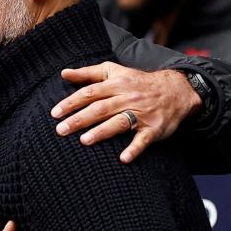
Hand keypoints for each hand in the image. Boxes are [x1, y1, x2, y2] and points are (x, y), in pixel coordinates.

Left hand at [51, 63, 200, 163]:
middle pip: (100, 109)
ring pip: (119, 123)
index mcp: (116, 84)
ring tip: (84, 141)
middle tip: (61, 130)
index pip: (90, 93)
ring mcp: (141, 114)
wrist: (176, 90)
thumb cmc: (138, 82)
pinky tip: (123, 158)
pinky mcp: (154, 128)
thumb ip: (88, 73)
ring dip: (102, 132)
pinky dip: (134, 149)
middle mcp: (127, 98)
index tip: (55, 113)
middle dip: (79, 119)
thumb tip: (64, 73)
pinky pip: (143, 140)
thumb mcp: (114, 71)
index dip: (71, 102)